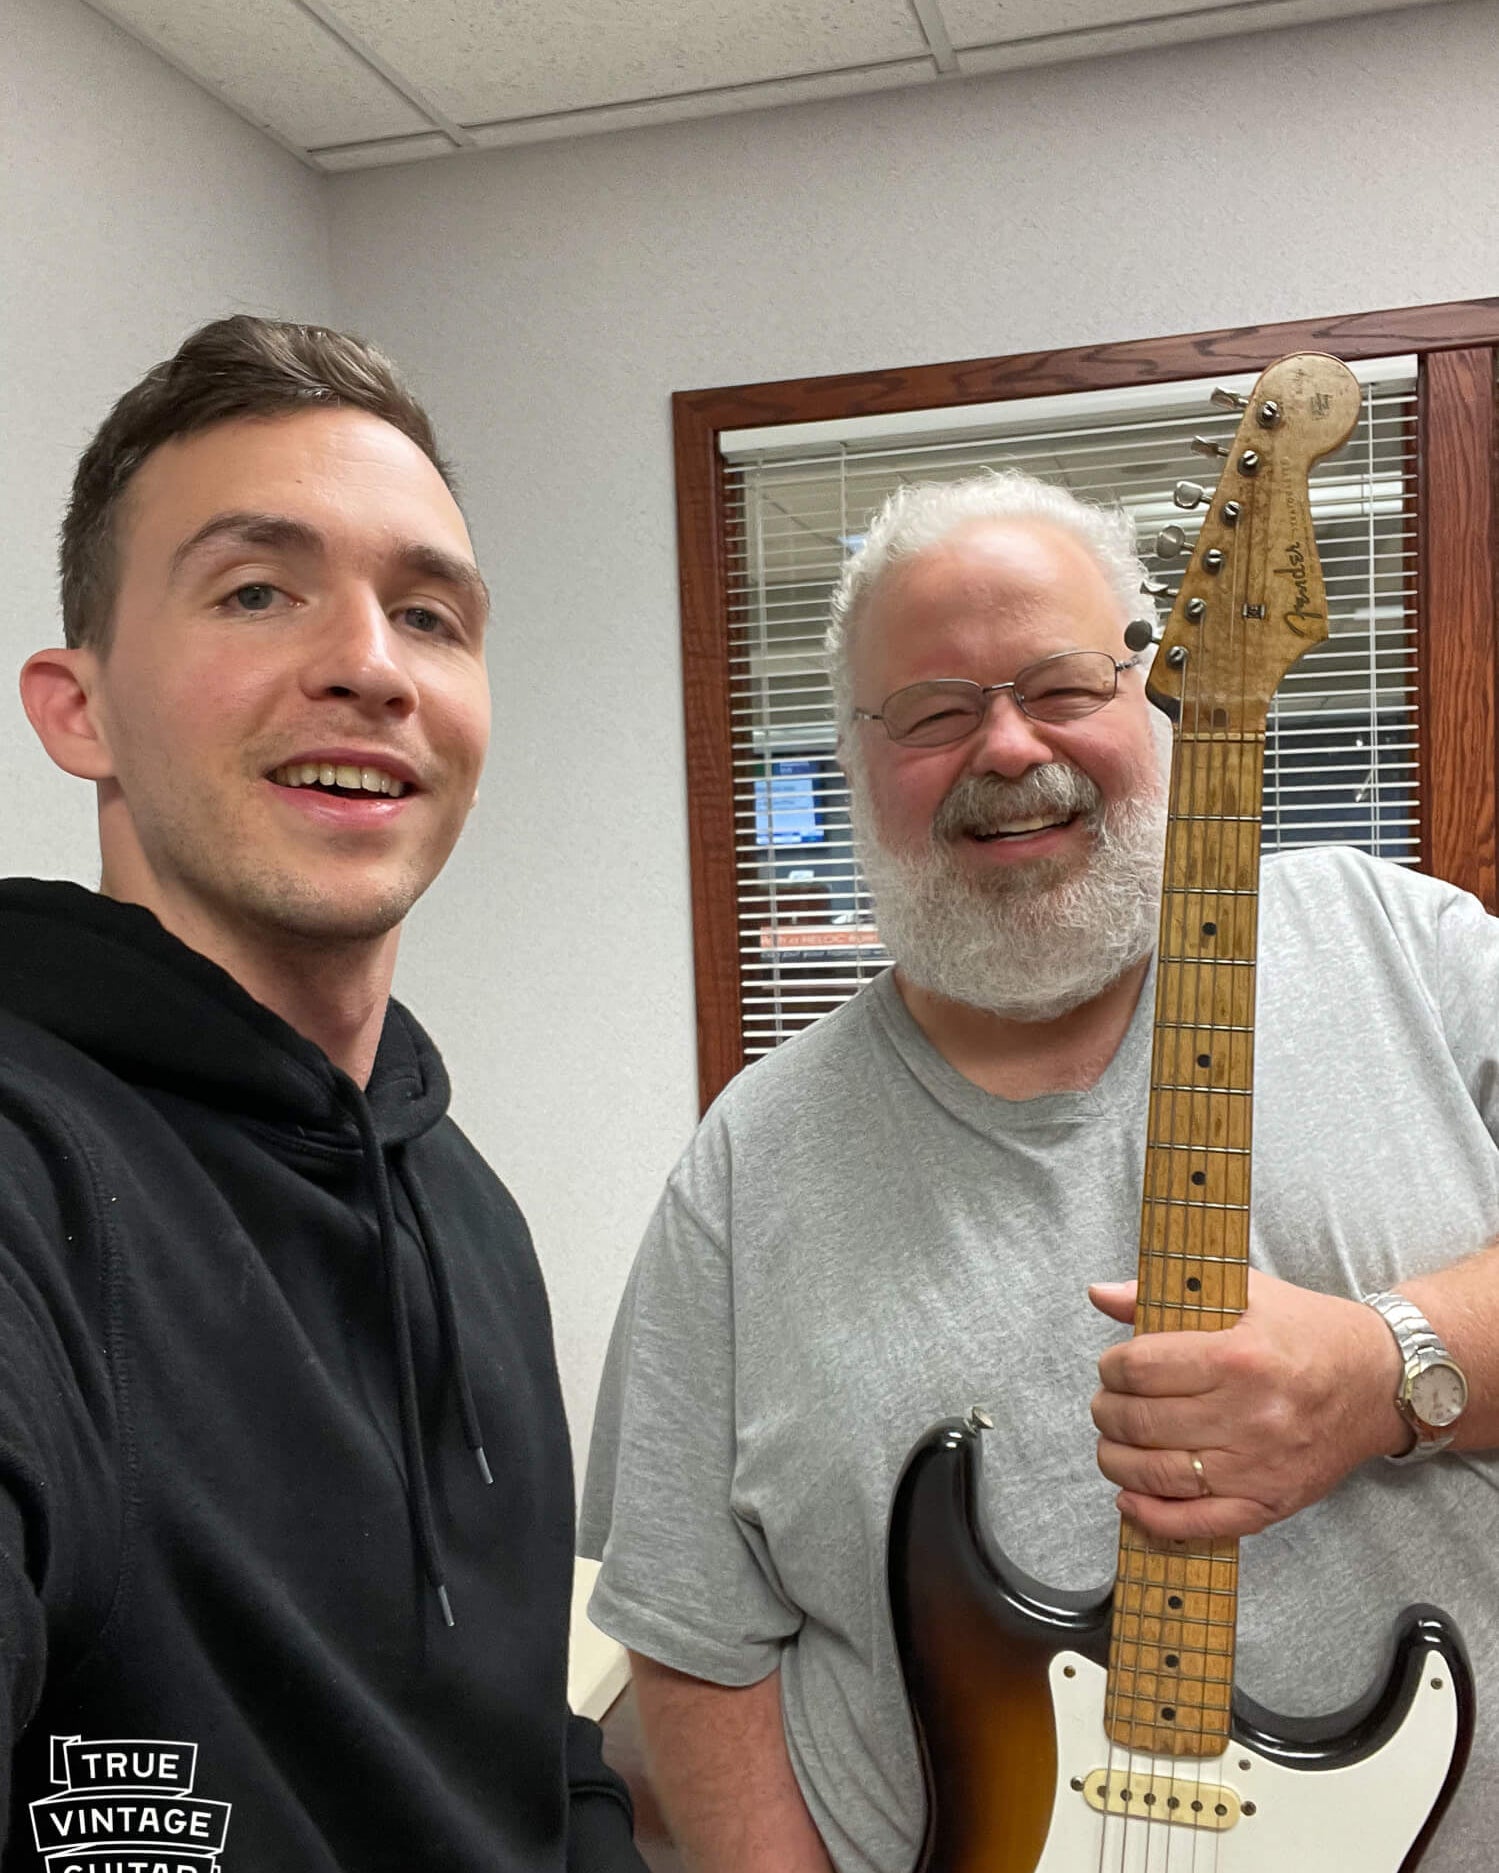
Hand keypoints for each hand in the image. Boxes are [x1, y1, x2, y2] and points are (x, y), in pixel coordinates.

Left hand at [1089, 1270, 1406, 1539]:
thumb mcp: (1243, 1292)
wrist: (1379, 1381)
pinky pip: (1198, 1522)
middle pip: (1141, 1422)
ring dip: (1116, 1461)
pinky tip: (1130, 1498)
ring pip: (1158, 1474)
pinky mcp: (1270, 1503)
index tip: (1113, 1367)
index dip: (1111, 1367)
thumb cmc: (1307, 1332)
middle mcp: (1248, 1416)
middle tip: (1108, 1404)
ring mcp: (1259, 1466)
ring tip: (1113, 1443)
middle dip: (1107, 1413)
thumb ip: (1164, 1294)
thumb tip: (1099, 1295)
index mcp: (1238, 1357)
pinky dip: (1153, 1516)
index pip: (1140, 1369)